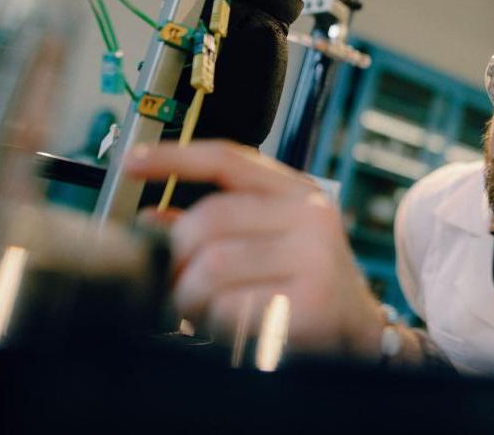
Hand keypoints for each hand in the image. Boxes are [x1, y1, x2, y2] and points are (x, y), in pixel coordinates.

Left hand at [125, 140, 384, 358]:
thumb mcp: (273, 243)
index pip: (229, 159)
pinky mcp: (310, 303)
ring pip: (211, 267)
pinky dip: (217, 325)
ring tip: (201, 313)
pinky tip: (230, 330)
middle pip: (207, 221)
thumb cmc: (306, 288)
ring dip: (191, 299)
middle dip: (177, 261)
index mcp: (299, 194)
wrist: (361, 336)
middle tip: (176, 288)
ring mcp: (314, 258)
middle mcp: (311, 217)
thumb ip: (220, 227)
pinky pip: (231, 309)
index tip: (132, 163)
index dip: (175, 157)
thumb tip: (153, 218)